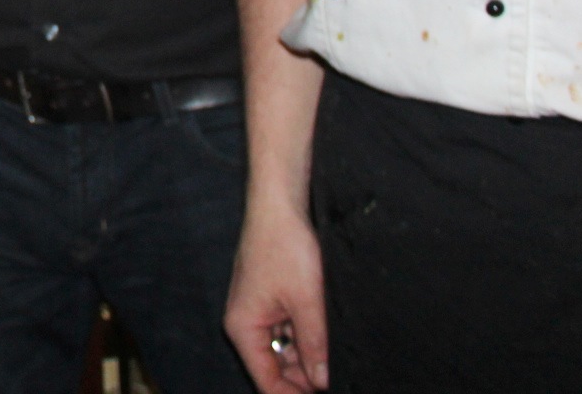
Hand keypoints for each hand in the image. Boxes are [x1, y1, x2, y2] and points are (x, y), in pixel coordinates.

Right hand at [224, 200, 328, 391]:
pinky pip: (289, 332)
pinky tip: (328, 335)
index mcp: (244, 329)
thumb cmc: (285, 247)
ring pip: (287, 351)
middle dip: (306, 377)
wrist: (280, 206)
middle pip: (276, 369)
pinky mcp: (272, 301)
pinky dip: (308, 338)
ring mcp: (259, 312)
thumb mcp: (307, 303)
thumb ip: (316, 346)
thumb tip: (322, 382)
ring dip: (310, 357)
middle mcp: (246, 324)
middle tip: (338, 378)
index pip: (267, 381)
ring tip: (336, 356)